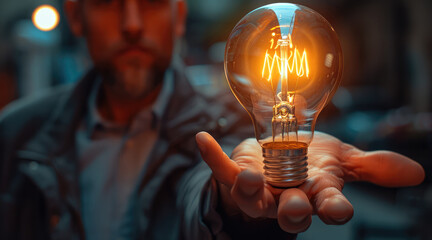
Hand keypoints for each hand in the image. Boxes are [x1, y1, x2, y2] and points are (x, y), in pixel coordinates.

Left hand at [195, 131, 424, 232]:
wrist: (279, 156)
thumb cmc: (310, 160)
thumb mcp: (342, 159)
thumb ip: (373, 166)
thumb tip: (416, 173)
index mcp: (316, 192)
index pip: (329, 207)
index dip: (334, 210)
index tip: (339, 211)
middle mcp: (287, 196)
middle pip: (290, 212)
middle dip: (293, 212)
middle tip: (295, 208)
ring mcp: (261, 188)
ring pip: (254, 198)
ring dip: (251, 191)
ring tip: (250, 180)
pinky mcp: (237, 171)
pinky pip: (222, 168)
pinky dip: (212, 155)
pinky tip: (202, 139)